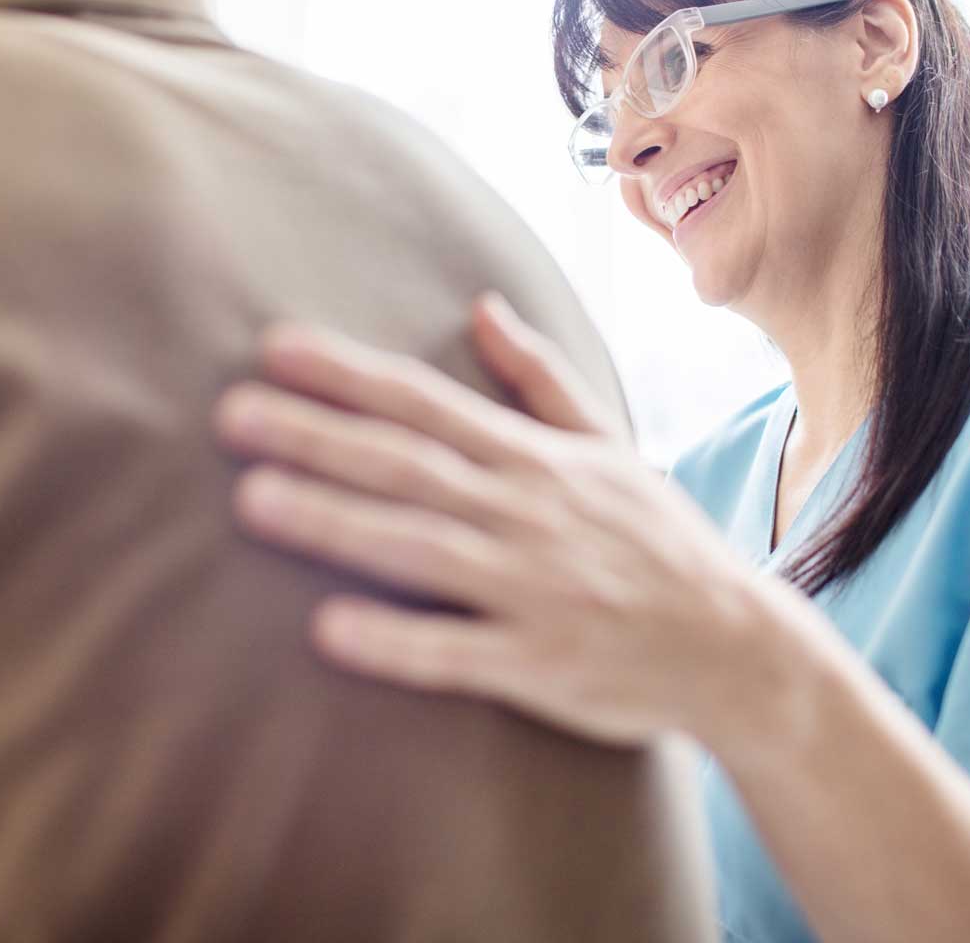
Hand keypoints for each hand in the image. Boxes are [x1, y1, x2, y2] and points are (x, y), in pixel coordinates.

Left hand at [214, 294, 776, 749]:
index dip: (349, 374)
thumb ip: (539, 378)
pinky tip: (326, 628)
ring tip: (251, 502)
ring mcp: (533, 588)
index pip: (426, 403)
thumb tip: (483, 305)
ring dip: (335, 522)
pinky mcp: (539, 664)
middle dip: (317, 436)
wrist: (739, 650)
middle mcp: (528, 512)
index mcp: (536, 458)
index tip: (274, 349)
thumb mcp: (609, 445)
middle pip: (407, 464)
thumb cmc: (659, 543)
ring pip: (419, 547)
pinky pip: (457, 651)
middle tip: (230, 415)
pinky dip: (395, 639)